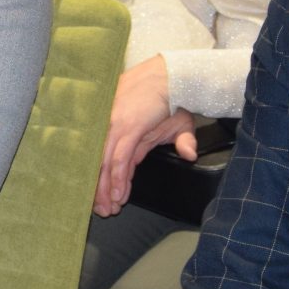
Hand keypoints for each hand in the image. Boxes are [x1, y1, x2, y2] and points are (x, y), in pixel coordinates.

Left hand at [97, 54, 195, 216]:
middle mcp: (116, 131)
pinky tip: (117, 194)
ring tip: (107, 209)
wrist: (175, 76)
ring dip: (106, 190)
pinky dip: (118, 178)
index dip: (106, 182)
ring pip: (106, 165)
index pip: (109, 161)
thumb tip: (189, 154)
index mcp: (124, 132)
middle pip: (100, 165)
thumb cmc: (176, 98)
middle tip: (100, 212)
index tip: (105, 201)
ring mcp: (119, 128)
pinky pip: (119, 158)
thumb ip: (182, 142)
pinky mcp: (128, 127)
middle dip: (100, 191)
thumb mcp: (180, 125)